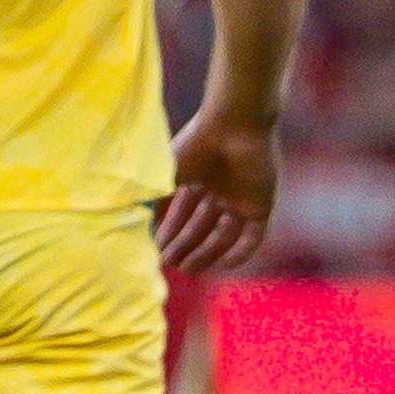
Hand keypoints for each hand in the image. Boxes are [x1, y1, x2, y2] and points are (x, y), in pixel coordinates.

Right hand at [159, 109, 278, 275]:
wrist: (235, 124)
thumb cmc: (198, 144)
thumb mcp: (167, 173)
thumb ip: (154, 198)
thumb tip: (132, 223)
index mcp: (199, 176)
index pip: (182, 212)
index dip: (169, 232)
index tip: (155, 251)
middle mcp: (220, 189)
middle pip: (201, 226)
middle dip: (184, 245)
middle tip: (168, 264)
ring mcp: (241, 197)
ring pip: (223, 235)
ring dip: (206, 252)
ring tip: (186, 268)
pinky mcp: (262, 204)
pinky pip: (252, 236)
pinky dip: (240, 252)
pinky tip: (223, 265)